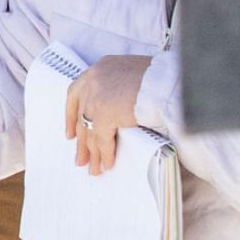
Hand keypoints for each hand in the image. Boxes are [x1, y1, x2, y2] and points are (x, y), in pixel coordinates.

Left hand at [65, 55, 150, 174]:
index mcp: (98, 69)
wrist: (168, 80)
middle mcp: (92, 82)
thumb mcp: (130, 74)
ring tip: (93, 169)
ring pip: (89, 131)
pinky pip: (102, 139)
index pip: (74, 94)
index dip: (71, 117)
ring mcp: (95, 98)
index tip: (71, 135)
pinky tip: (108, 165)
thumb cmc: (159, 77)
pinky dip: (105, 154)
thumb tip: (117, 107)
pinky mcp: (104, 113)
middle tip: (80, 159)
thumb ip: (117, 87)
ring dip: (92, 153)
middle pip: (80, 117)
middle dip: (82, 142)